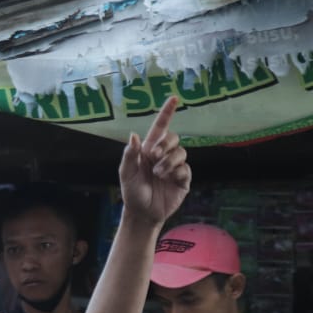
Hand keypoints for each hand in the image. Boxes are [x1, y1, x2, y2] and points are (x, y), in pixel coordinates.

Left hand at [118, 96, 191, 226]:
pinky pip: (186, 169)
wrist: (142, 213)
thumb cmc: (132, 193)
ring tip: (157, 174)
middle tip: (153, 156)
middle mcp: (164, 155)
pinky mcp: (183, 179)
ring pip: (181, 152)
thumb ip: (130, 155)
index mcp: (149, 150)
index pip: (160, 128)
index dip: (167, 112)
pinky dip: (176, 172)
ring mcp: (175, 167)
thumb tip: (134, 135)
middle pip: (173, 138)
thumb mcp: (126, 174)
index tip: (174, 98)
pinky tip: (167, 180)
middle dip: (165, 144)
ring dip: (169, 161)